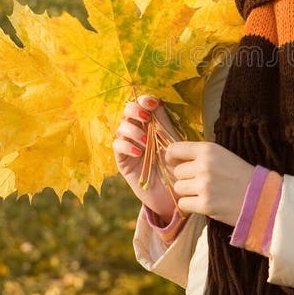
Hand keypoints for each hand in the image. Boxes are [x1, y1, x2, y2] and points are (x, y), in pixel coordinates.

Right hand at [113, 94, 178, 219]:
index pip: (142, 104)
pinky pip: (117, 145)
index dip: (144, 100)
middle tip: (146, 117)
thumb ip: (164, 123)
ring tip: (146, 141)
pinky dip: (126, 146)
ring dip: (133, 131)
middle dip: (134, 110)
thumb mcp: (173, 143)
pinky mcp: (122, 160)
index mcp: (152, 124)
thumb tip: (156, 101)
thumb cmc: (177, 167)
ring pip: (121, 127)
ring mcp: (129, 146)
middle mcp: (138, 132)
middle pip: (127, 111)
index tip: (152, 103)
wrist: (173, 194)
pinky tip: (139, 152)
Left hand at [165, 141, 253, 226]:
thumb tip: (173, 160)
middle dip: (186, 178)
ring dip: (188, 192)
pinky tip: (204, 203)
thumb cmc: (242, 176)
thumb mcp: (223, 156)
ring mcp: (204, 185)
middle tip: (202, 183)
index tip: (174, 162)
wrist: (262, 198)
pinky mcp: (205, 204)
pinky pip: (183, 204)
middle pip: (177, 172)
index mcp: (209, 150)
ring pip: (179, 188)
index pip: (175, 149)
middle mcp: (204, 165)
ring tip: (205, 193)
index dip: (171, 157)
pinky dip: (190, 206)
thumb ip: (201, 156)